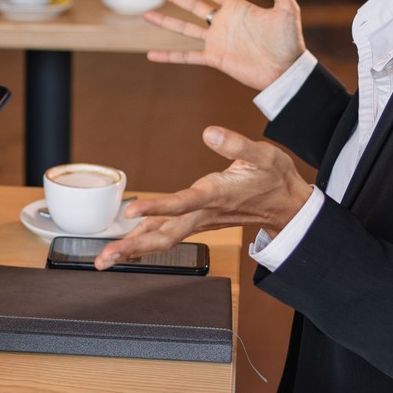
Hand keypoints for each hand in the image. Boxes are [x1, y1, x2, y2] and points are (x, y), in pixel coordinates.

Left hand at [92, 126, 313, 269]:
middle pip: (164, 235)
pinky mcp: (197, 221)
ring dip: (133, 249)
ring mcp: (199, 221)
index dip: (157, 207)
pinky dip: (144, 240)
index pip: (182, 203)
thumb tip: (209, 133)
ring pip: (162, 239)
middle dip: (133, 247)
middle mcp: (204, 213)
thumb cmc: (274, 179)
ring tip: (105, 259)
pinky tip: (126, 245)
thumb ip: (236, 144)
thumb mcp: (263, 155)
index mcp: (216, 196)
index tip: (132, 210)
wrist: (288, 206)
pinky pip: (167, 234)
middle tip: (105, 258)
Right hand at [144, 0, 306, 91]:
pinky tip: (152, 54)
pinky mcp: (215, 58)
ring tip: (147, 15)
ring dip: (167, 22)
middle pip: (194, 7)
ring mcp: (217, 41)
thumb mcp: (286, 8)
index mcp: (237, 8)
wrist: (286, 70)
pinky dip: (169, 56)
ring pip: (185, 29)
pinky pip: (187, 56)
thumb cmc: (289, 41)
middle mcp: (223, 23)